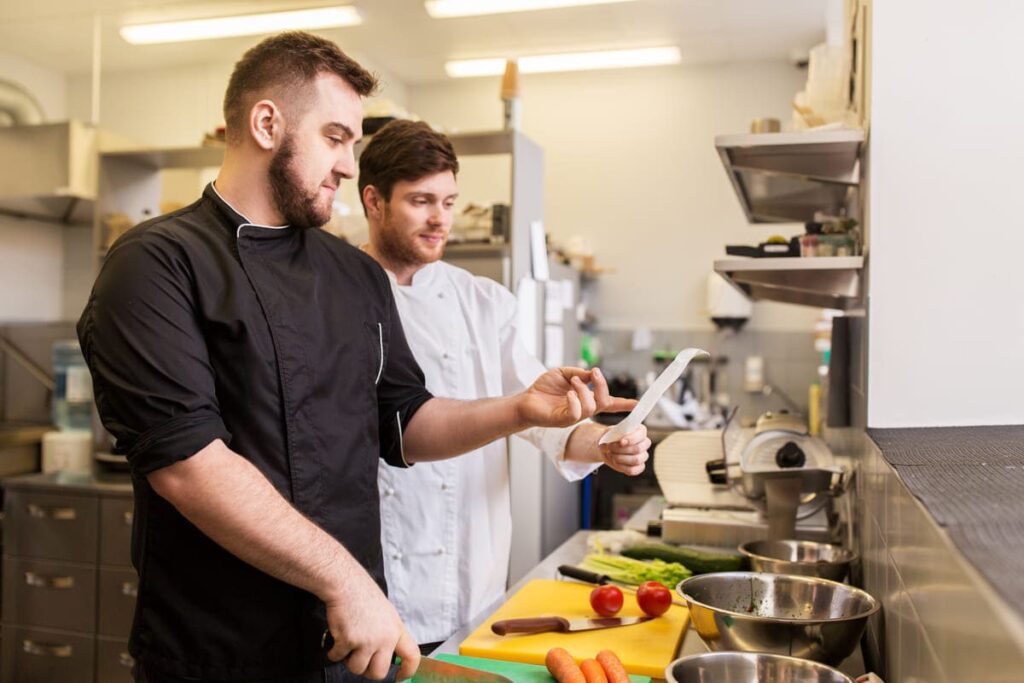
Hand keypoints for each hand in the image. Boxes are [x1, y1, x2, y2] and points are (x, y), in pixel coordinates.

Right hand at [323, 571, 419, 680]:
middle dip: (367, 670)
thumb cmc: (363, 595)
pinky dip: (334, 652)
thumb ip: (388, 634)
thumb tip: (388, 653)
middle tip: (361, 659)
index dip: (408, 671)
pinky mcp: (348, 641)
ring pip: (357, 668)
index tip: (400, 677)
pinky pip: (338, 658)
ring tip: (348, 644)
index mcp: (396, 630)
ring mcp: (367, 640)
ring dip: (348, 660)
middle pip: (379, 672)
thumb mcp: (386, 614)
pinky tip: (336, 639)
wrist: (346, 584)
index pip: (412, 656)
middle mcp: (385, 637)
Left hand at [517, 367, 635, 427]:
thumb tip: (594, 373)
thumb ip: (580, 374)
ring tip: (573, 381)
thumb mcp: (564, 374)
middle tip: (595, 373)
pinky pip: (576, 413)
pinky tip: (568, 394)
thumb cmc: (544, 389)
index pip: (609, 403)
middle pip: (603, 402)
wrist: (525, 400)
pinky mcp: (563, 421)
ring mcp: (574, 417)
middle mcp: (583, 410)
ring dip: (584, 390)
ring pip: (591, 407)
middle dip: (602, 386)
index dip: (624, 404)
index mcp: (586, 399)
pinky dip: (575, 400)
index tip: (638, 404)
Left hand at [597, 424, 650, 475]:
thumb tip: (620, 442)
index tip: (621, 442)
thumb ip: (615, 434)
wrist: (607, 446)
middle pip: (638, 449)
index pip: (641, 435)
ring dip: (620, 458)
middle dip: (621, 449)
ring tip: (610, 454)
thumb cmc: (611, 437)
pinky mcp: (638, 467)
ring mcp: (643, 456)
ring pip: (636, 460)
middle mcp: (644, 443)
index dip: (631, 439)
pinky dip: (621, 467)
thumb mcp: (610, 432)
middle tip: (610, 447)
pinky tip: (614, 461)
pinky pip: (633, 470)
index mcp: (640, 431)